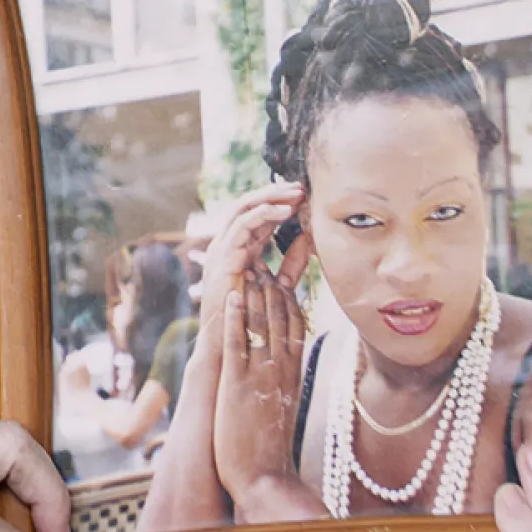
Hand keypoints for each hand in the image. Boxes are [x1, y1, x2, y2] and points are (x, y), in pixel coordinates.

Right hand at [197, 183, 311, 350]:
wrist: (227, 344)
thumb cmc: (252, 318)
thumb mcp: (279, 283)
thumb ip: (293, 263)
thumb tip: (310, 239)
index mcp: (238, 248)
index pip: (256, 213)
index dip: (278, 201)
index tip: (304, 196)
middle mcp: (226, 244)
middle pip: (247, 205)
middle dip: (274, 193)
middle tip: (300, 187)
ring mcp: (221, 249)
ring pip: (243, 209)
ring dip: (271, 199)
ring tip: (295, 195)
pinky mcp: (223, 258)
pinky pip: (241, 227)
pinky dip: (263, 215)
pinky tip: (284, 212)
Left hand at [213, 270, 307, 513]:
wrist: (264, 478)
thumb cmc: (269, 444)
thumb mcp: (283, 405)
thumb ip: (283, 380)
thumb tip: (283, 362)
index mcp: (293, 373)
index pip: (295, 326)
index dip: (288, 298)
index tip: (281, 275)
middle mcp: (281, 370)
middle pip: (280, 318)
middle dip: (272, 287)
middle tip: (263, 261)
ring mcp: (260, 375)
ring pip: (260, 324)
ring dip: (254, 293)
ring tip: (249, 267)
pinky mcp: (237, 384)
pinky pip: (237, 343)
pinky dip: (235, 316)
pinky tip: (231, 294)